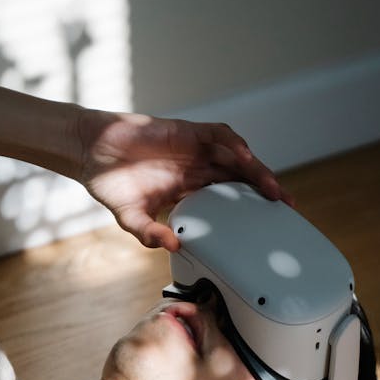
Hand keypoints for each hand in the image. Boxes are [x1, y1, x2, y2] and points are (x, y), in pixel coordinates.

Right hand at [76, 109, 293, 250]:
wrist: (92, 151)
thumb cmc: (112, 184)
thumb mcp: (132, 218)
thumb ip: (151, 234)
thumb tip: (174, 247)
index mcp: (190, 190)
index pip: (229, 200)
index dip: (251, 210)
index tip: (270, 226)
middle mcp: (198, 169)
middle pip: (241, 179)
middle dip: (266, 191)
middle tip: (287, 208)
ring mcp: (194, 149)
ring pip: (236, 158)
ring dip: (257, 172)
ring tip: (273, 190)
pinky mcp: (186, 131)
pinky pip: (218, 135)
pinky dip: (234, 144)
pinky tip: (244, 157)